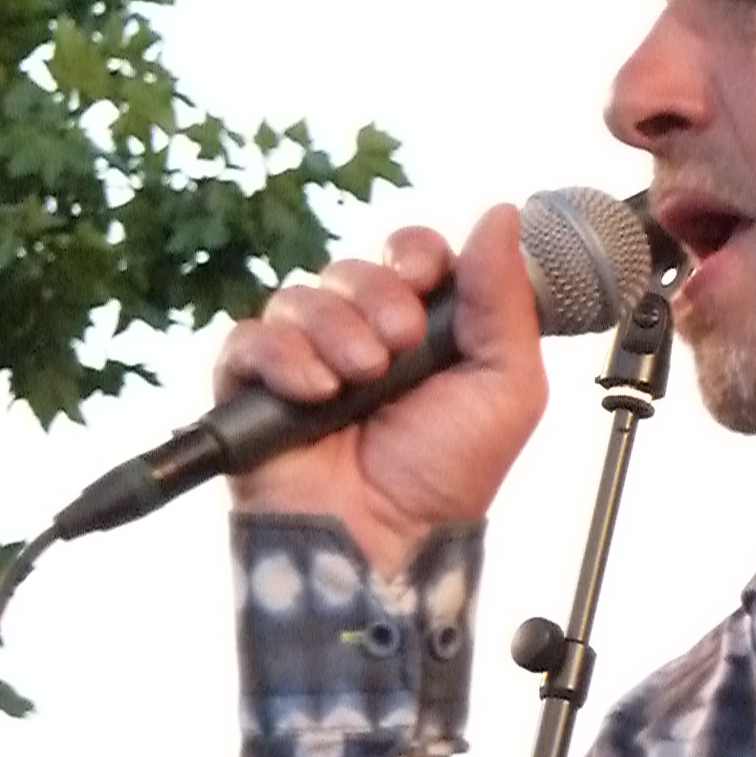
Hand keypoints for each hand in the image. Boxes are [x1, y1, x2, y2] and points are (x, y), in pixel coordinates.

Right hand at [214, 203, 546, 576]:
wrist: (384, 543)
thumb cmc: (448, 475)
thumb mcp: (506, 384)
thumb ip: (506, 297)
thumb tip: (501, 213)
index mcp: (423, 328)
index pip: (409, 252)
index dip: (415, 253)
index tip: (427, 279)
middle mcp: (362, 335)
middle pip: (353, 266)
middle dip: (377, 295)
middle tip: (398, 346)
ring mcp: (304, 360)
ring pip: (301, 295)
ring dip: (335, 329)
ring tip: (360, 379)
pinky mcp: (251, 390)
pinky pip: (248, 337)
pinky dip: (282, 356)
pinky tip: (315, 391)